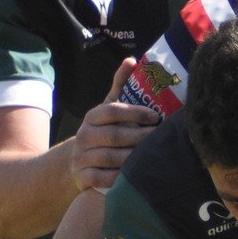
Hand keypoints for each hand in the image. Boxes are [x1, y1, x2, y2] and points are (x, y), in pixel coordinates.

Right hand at [70, 58, 161, 191]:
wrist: (76, 160)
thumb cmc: (103, 131)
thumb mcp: (108, 109)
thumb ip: (120, 86)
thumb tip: (132, 60)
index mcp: (93, 116)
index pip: (113, 110)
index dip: (136, 113)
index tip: (157, 117)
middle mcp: (85, 135)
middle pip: (115, 136)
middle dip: (140, 138)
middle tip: (161, 139)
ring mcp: (82, 156)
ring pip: (109, 157)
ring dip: (132, 159)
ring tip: (153, 158)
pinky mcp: (82, 177)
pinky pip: (101, 178)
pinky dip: (117, 179)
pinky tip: (134, 177)